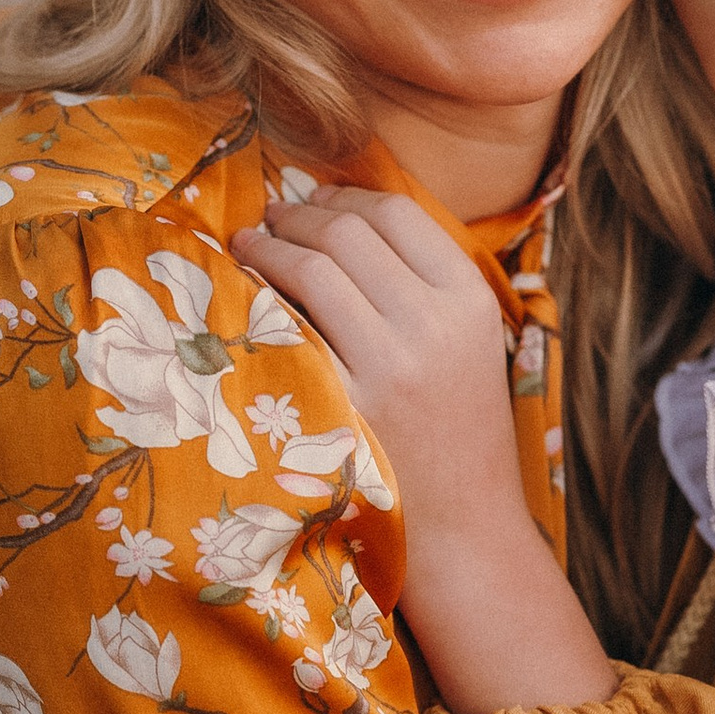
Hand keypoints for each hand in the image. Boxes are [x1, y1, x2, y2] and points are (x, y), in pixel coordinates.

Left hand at [237, 185, 520, 514]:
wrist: (466, 519)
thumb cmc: (459, 426)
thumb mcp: (469, 341)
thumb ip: (426, 280)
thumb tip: (345, 216)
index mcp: (469, 298)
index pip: (397, 213)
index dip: (346, 194)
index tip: (317, 199)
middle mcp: (432, 323)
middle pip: (349, 232)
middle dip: (299, 214)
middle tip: (272, 217)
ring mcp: (388, 365)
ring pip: (314, 269)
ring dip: (270, 245)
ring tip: (249, 244)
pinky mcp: (346, 404)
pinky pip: (290, 327)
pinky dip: (260, 296)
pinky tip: (245, 292)